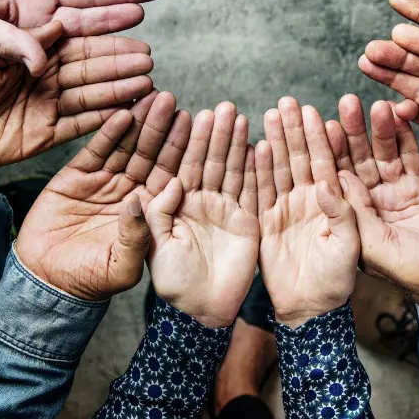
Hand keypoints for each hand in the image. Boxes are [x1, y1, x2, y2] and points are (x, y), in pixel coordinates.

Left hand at [0, 32, 153, 167]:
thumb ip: (24, 41)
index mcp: (36, 55)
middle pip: (93, 70)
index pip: (79, 44)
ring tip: (147, 85)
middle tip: (149, 60)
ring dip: (120, 92)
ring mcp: (49, 107)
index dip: (108, 39)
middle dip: (122, 65)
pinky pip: (80, 128)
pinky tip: (127, 114)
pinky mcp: (46, 136)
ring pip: (92, 97)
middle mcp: (48, 79)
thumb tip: (59, 23)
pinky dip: (104, 122)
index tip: (135, 33)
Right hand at [15, 91, 192, 300]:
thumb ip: (136, 238)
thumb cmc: (89, 280)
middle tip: (172, 100)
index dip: (181, 150)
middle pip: (151, 154)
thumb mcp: (121, 266)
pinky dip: (108, 133)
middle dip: (162, 127)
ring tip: (150, 96)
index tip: (192, 125)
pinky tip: (121, 113)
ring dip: (139, 122)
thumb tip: (141, 202)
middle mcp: (131, 190)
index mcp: (149, 210)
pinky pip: (96, 150)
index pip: (169, 175)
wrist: (46, 281)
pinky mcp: (78, 175)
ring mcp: (105, 181)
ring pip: (126, 146)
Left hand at [145, 103, 258, 327]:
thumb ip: (156, 216)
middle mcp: (200, 201)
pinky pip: (253, 191)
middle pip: (209, 160)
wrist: (202, 312)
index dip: (188, 141)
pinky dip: (258, 170)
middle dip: (216, 134)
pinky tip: (263, 146)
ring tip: (242, 116)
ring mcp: (224, 209)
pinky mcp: (246, 221)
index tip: (193, 113)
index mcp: (175, 204)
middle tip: (224, 105)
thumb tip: (166, 184)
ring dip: (237, 143)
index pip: (182, 164)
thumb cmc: (172, 284)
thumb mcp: (154, 248)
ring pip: (232, 170)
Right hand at [256, 97, 359, 327]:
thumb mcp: (349, 247)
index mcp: (334, 202)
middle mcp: (310, 200)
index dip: (320, 137)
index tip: (314, 111)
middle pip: (301, 158)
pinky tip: (254, 148)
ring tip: (269, 114)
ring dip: (275, 141)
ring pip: (280, 168)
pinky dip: (257, 172)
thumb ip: (343, 214)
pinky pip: (260, 193)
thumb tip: (328, 183)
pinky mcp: (266, 222)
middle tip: (288, 101)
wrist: (309, 311)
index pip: (326, 162)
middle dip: (295, 129)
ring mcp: (287, 209)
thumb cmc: (337, 282)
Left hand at [329, 96, 418, 308]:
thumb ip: (356, 213)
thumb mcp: (375, 249)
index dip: (326, 151)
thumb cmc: (412, 275)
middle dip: (351, 131)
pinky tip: (399, 113)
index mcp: (351, 217)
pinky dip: (405, 136)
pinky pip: (410, 156)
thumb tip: (333, 178)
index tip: (317, 124)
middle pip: (355, 160)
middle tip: (346, 103)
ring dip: (378, 128)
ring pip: (382, 154)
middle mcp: (369, 201)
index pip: (333, 178)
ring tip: (377, 105)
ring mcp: (394, 191)